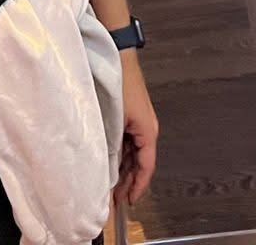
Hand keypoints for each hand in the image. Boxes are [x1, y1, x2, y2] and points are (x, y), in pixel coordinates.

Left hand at [117, 52, 159, 204]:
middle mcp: (146, 129)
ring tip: (112, 186)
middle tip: (116, 200)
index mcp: (148, 131)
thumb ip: (113, 144)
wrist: (118, 54)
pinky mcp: (130, 115)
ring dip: (124, 170)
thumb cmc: (118, 83)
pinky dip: (121, 156)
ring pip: (133, 153)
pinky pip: (128, 142)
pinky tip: (111, 163)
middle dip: (129, 182)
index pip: (146, 167)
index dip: (138, 186)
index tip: (128, 201)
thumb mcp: (116, 119)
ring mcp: (139, 122)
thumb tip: (107, 168)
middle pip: (140, 163)